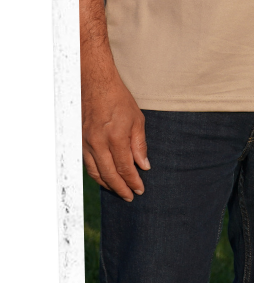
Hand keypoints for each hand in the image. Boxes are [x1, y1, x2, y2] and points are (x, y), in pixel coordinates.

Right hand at [82, 74, 148, 200]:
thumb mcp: (137, 120)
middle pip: (109, 174)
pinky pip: (88, 164)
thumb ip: (139, 145)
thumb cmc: (119, 100)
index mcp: (115, 137)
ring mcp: (86, 143)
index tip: (140, 190)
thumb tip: (144, 166)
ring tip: (119, 191)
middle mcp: (98, 143)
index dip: (132, 181)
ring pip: (96, 172)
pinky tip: (105, 178)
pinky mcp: (80, 141)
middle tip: (130, 196)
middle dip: (121, 188)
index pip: (124, 167)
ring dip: (107, 184)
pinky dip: (97, 174)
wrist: (96, 85)